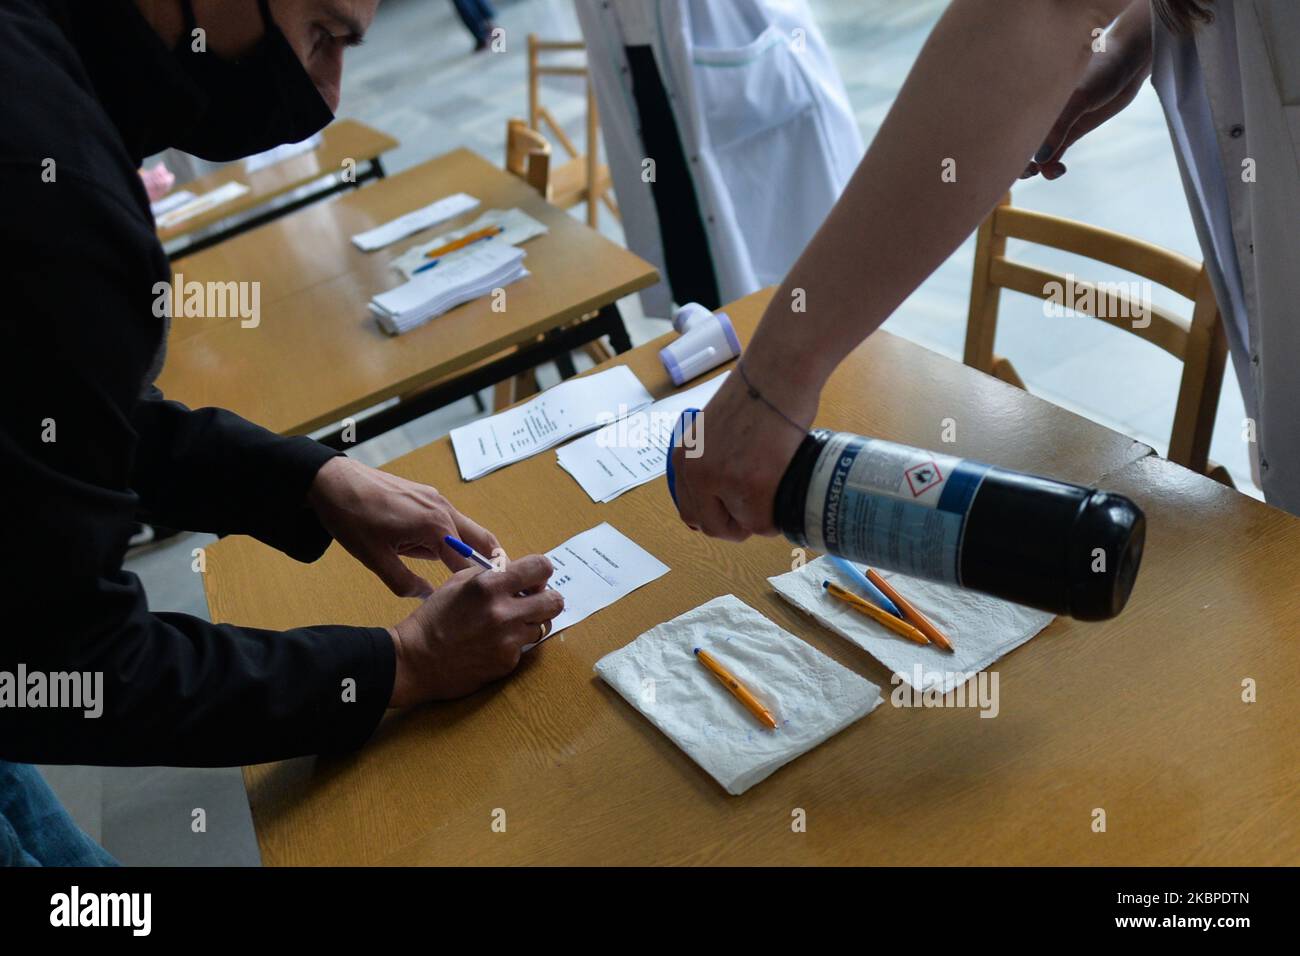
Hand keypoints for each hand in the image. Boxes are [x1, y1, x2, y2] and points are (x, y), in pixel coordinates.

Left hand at [308, 456, 502, 597]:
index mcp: (435, 527)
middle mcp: (444, 510)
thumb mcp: (375, 559)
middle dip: (493, 562)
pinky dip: (452, 537)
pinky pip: (449, 520)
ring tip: (466, 575)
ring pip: (467, 529)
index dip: (479, 584)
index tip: (491, 600)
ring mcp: (437, 500)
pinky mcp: (428, 495)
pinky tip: (435, 550)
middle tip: (501, 584)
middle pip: (483, 540)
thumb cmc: (352, 518)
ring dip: (468, 550)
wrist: (333, 480)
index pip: (469, 563)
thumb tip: (425, 597)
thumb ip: (404, 583)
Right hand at [387, 555, 561, 705]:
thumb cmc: (433, 618)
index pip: (541, 567)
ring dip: (528, 623)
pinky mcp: (507, 662)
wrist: (415, 660)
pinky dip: (513, 644)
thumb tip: (517, 571)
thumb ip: (491, 574)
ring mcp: (508, 639)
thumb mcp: (457, 583)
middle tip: (531, 603)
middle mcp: (504, 611)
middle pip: (555, 601)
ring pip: (541, 625)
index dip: (541, 572)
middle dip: (546, 599)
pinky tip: (491, 645)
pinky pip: (524, 647)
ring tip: (504, 626)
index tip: (533, 579)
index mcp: (489, 585)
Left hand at [669, 366, 814, 541]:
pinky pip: (764, 522)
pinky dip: (777, 517)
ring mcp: (724, 480)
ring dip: (759, 519)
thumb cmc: (755, 393)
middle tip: (758, 511)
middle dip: (736, 526)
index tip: (735, 511)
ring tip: (775, 494)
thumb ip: (712, 461)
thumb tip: (725, 493)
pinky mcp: (754, 484)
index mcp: (684, 459)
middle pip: (712, 527)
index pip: (691, 511)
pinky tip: (785, 493)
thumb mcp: (714, 431)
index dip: (717, 516)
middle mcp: (697, 473)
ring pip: (741, 527)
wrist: (777, 372)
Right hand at [1020, 24, 1152, 180]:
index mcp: (1032, 97)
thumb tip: (1039, 160)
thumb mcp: (1080, 98)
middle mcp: (1038, 112)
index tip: (1021, 160)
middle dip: (1020, 162)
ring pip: (1036, 153)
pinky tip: (1060, 169)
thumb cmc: (1102, 69)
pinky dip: (1052, 166)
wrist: (1129, 60)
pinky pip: (1053, 154)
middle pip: (1017, 143)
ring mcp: (1054, 122)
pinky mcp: (1069, 131)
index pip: (1010, 127)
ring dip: (1039, 167)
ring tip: (1056, 170)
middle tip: (1033, 171)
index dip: (1006, 147)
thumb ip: (1059, 128)